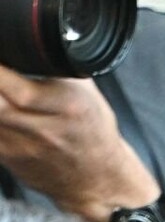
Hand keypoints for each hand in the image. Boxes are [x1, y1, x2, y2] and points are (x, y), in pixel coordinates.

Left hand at [0, 65, 156, 221]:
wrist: (97, 181)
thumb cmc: (94, 134)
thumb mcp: (87, 93)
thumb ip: (58, 66)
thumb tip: (30, 40)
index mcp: (67, 107)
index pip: (18, 87)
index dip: (1, 71)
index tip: (3, 56)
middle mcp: (43, 130)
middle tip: (2, 70)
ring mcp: (22, 148)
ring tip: (3, 90)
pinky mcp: (8, 159)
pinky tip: (3, 109)